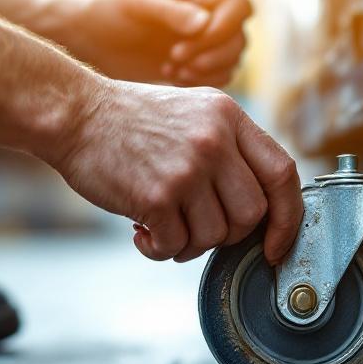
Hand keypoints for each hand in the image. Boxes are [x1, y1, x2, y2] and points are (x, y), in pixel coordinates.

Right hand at [53, 80, 301, 263]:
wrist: (74, 114)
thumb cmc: (133, 121)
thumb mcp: (195, 113)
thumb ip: (232, 149)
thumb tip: (263, 208)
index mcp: (230, 117)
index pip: (283, 173)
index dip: (288, 217)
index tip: (275, 244)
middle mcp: (214, 141)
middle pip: (252, 214)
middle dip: (228, 234)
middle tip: (196, 226)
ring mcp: (187, 168)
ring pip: (216, 236)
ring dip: (190, 243)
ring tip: (164, 226)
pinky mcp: (156, 195)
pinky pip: (177, 246)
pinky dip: (160, 250)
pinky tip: (142, 233)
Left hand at [57, 0, 252, 86]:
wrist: (95, 41)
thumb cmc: (111, 11)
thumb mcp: (136, 3)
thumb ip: (170, 11)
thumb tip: (205, 23)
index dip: (224, 12)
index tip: (196, 33)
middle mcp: (209, 1)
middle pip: (240, 20)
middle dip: (215, 43)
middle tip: (176, 56)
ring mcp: (210, 30)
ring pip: (237, 48)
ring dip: (210, 64)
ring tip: (172, 69)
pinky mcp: (206, 57)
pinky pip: (226, 70)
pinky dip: (207, 78)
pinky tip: (174, 78)